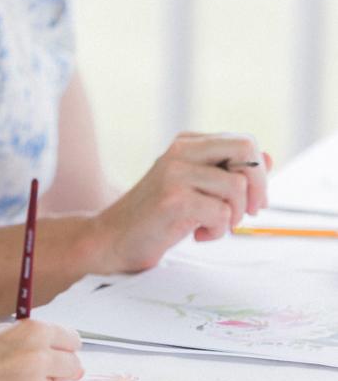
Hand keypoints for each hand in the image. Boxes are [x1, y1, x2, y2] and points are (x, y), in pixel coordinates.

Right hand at [90, 131, 269, 273]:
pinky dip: (217, 232)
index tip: (252, 201)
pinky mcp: (173, 199)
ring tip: (212, 226)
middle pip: (245, 149)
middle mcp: (180, 150)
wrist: (114, 238)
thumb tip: (267, 158)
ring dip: (234, 216)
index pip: (244, 141)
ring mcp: (174, 172)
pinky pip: (222, 214)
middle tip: (248, 213)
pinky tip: (197, 235)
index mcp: (187, 143)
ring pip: (237, 187)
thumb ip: (228, 172)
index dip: (258, 173)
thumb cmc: (158, 216)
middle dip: (258, 187)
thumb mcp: (198, 189)